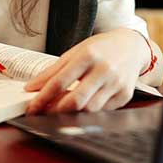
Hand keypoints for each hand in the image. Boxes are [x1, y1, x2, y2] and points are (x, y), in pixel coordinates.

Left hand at [23, 29, 147, 114]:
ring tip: (59, 111)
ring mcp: (116, 84)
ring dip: (71, 115)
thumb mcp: (74, 52)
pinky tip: (79, 109)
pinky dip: (87, 113)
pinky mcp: (125, 95)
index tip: (32, 107)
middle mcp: (103, 70)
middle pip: (76, 101)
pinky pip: (102, 111)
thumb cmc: (99, 49)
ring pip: (89, 110)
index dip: (43, 97)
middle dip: (56, 111)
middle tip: (43, 114)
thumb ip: (52, 70)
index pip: (60, 82)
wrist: (131, 47)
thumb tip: (31, 87)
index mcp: (87, 55)